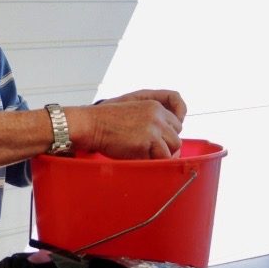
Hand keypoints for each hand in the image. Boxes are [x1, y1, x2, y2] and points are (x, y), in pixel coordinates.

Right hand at [67, 89, 185, 158]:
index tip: (158, 144)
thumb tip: (163, 140)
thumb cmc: (107, 122)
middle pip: (176, 138)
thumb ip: (150, 120)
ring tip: (143, 156)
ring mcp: (154, 128)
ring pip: (172, 149)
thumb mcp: (133, 111)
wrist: (92, 125)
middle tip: (150, 153)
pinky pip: (159, 158)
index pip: (176, 124)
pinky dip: (149, 161)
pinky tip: (136, 157)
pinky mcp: (147, 141)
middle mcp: (158, 115)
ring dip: (159, 156)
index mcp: (155, 106)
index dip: (167, 136)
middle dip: (166, 147)